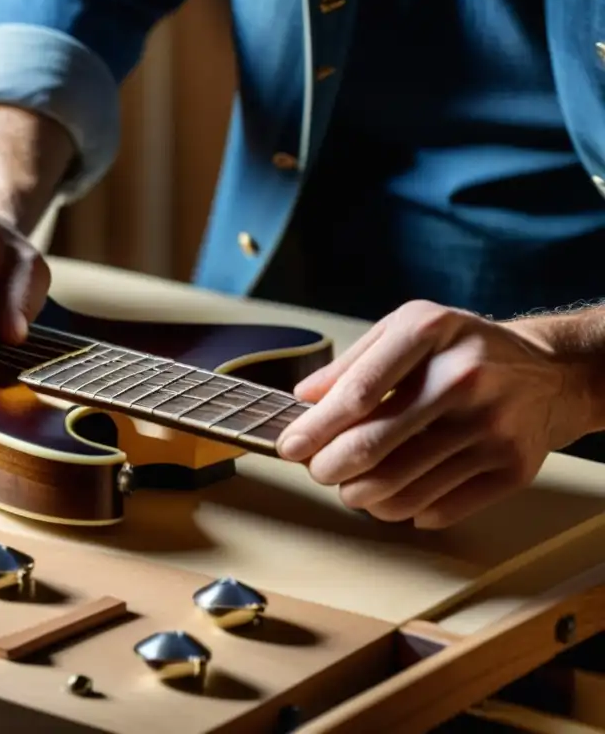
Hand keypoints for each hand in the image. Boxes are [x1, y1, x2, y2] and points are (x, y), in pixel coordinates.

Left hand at [274, 300, 585, 528]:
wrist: (550, 373)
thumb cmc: (464, 349)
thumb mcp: (409, 328)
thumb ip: (353, 362)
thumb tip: (303, 399)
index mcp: (429, 334)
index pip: (357, 393)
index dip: (314, 429)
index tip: (289, 447)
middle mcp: (463, 379)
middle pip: (371, 447)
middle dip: (327, 469)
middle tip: (318, 470)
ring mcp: (491, 428)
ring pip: (398, 489)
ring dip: (359, 496)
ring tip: (353, 485)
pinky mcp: (511, 469)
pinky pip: (437, 510)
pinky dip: (403, 511)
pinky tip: (397, 494)